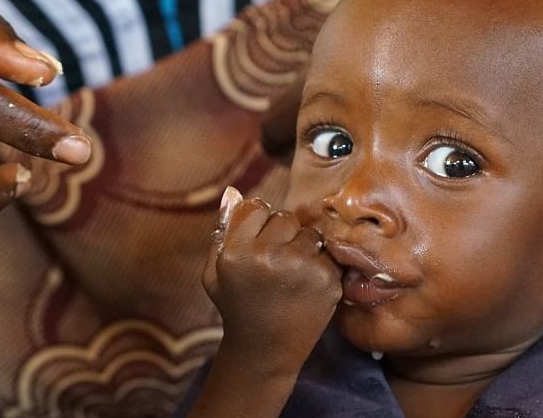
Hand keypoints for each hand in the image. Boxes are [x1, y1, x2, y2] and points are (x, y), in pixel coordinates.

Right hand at [204, 187, 341, 352]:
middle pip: (286, 218)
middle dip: (283, 235)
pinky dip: (320, 268)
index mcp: (237, 252)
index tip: (259, 245)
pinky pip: (327, 255)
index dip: (260, 225)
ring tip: (291, 276)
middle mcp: (268, 256)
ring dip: (304, 249)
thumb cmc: (237, 306)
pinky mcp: (327, 280)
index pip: (258, 208)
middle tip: (276, 264)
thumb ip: (222, 230)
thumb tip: (233, 191)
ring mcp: (300, 267)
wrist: (266, 349)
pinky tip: (305, 288)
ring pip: (310, 234)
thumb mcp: (215, 272)